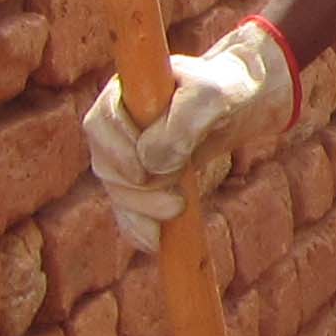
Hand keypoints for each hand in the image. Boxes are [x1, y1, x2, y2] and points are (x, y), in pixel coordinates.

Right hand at [83, 17, 295, 250]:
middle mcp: (115, 127)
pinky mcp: (140, 181)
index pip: (100, 125)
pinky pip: (128, 211)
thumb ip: (181, 124)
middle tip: (176, 202)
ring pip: (117, 191)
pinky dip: (138, 229)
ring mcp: (124, 155)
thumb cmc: (221, 92)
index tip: (144, 173)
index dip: (117, 153)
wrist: (236, 104)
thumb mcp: (209, 98)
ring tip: (178, 210)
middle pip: (106, 165)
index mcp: (121, 95)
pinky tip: (155, 243)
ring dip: (142, 211)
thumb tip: (150, 165)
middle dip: (138, 191)